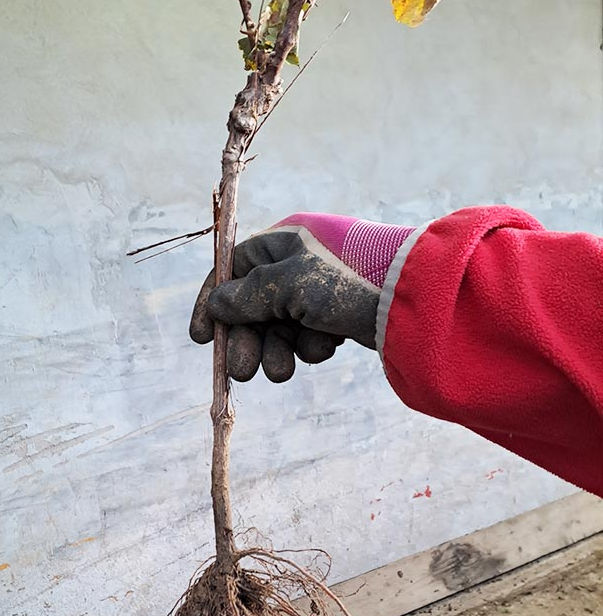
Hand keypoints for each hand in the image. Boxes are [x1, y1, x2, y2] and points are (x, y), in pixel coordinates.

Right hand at [189, 213, 413, 381]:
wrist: (414, 300)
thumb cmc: (347, 281)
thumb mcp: (289, 285)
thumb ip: (248, 295)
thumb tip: (218, 304)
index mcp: (283, 242)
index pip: (232, 270)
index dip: (213, 303)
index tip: (200, 338)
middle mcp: (298, 263)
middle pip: (253, 306)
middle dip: (248, 340)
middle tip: (244, 373)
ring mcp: (319, 290)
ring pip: (280, 327)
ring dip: (277, 350)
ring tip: (284, 371)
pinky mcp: (338, 314)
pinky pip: (308, 334)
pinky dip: (311, 345)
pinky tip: (327, 347)